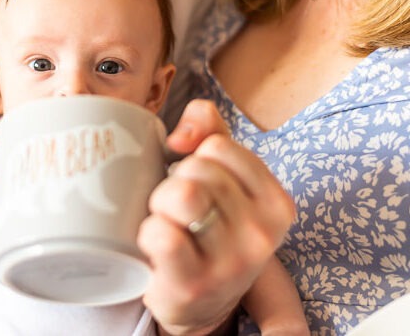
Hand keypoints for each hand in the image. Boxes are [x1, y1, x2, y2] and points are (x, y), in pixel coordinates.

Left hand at [138, 100, 295, 335]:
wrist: (200, 298)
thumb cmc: (208, 223)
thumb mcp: (220, 173)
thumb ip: (208, 127)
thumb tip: (181, 137)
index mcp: (276, 203)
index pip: (219, 146)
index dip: (197, 158)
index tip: (199, 182)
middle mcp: (263, 235)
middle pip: (198, 169)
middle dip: (177, 181)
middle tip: (180, 209)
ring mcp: (231, 264)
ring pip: (181, 195)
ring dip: (161, 204)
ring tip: (169, 222)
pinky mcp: (193, 284)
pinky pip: (162, 233)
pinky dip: (149, 231)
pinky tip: (156, 245)